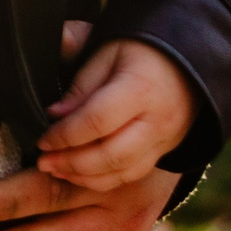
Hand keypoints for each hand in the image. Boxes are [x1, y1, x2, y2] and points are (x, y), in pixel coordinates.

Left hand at [35, 39, 195, 190]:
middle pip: (111, 154)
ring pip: (122, 172)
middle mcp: (157, 120)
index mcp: (141, 88)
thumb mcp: (107, 53)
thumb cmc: (140, 51)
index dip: (65, 134)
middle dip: (72, 162)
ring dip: (85, 176)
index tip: (42, 139)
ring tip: (55, 170)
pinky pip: (133, 175)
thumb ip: (82, 85)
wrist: (187, 60)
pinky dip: (104, 180)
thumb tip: (55, 115)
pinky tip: (79, 175)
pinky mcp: (165, 152)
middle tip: (43, 161)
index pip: (97, 121)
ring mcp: (165, 140)